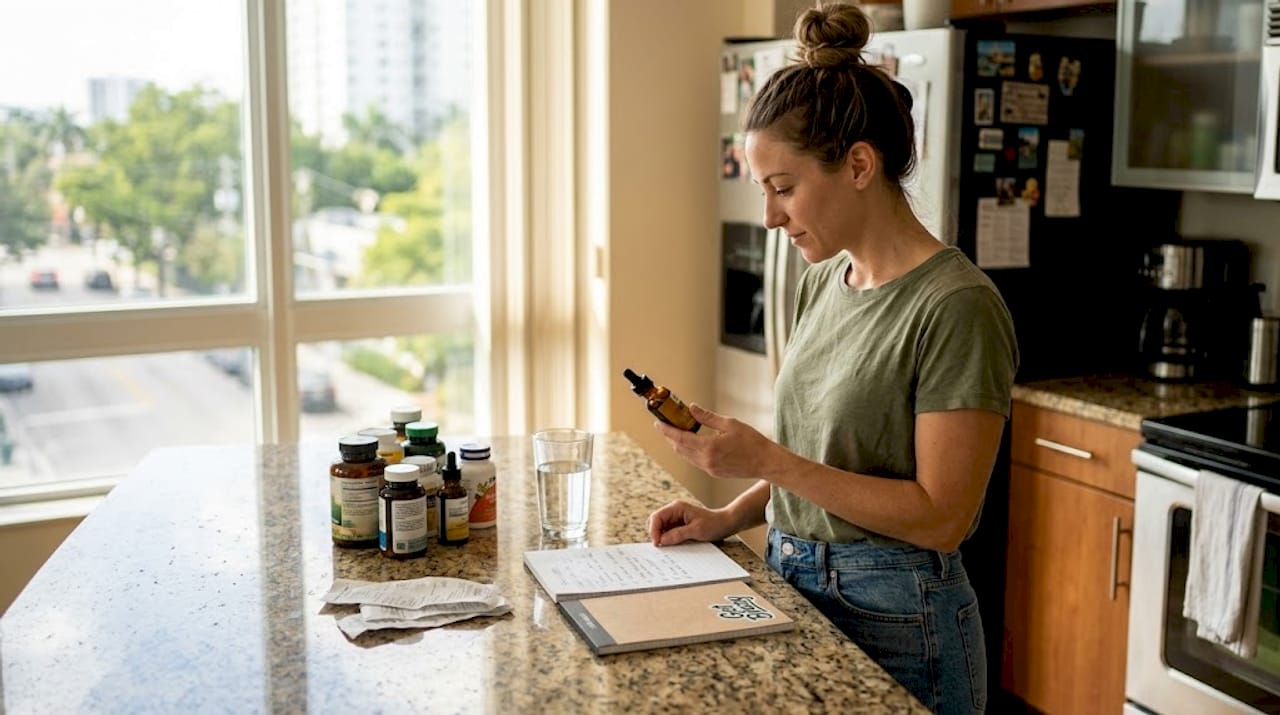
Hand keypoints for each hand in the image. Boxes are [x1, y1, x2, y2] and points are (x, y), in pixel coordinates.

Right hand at [646, 499, 737, 545]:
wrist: (726, 524)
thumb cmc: (713, 524)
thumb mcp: (696, 530)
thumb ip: (678, 535)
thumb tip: (662, 541)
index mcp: (677, 507)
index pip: (656, 517)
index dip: (654, 530)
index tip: (657, 543)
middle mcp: (674, 511)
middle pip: (656, 522)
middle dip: (656, 534)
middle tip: (661, 547)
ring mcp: (676, 519)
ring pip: (661, 529)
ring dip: (662, 538)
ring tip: (668, 547)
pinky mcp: (680, 526)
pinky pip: (669, 533)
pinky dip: (668, 539)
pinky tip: (673, 546)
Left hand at [654, 403, 777, 480]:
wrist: (765, 462)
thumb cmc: (752, 441)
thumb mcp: (729, 424)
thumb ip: (707, 417)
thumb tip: (691, 408)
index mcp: (708, 447)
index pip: (680, 438)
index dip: (667, 430)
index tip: (658, 423)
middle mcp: (705, 460)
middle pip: (680, 448)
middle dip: (670, 436)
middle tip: (665, 424)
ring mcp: (709, 469)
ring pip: (686, 456)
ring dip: (678, 445)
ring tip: (675, 432)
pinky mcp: (714, 472)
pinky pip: (695, 461)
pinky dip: (688, 452)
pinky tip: (690, 443)